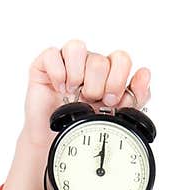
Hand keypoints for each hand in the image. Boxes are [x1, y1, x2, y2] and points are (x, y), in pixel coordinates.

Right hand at [20, 39, 151, 147]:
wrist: (54, 141)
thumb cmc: (82, 127)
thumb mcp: (115, 118)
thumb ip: (134, 98)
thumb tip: (145, 74)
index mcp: (108, 74)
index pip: (121, 59)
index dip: (119, 79)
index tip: (113, 100)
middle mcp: (89, 64)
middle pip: (101, 59)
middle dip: (99, 85)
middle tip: (92, 101)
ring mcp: (68, 62)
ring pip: (78, 49)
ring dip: (78, 77)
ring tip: (74, 95)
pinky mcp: (45, 64)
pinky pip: (53, 54)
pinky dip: (58, 73)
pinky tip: (60, 89)